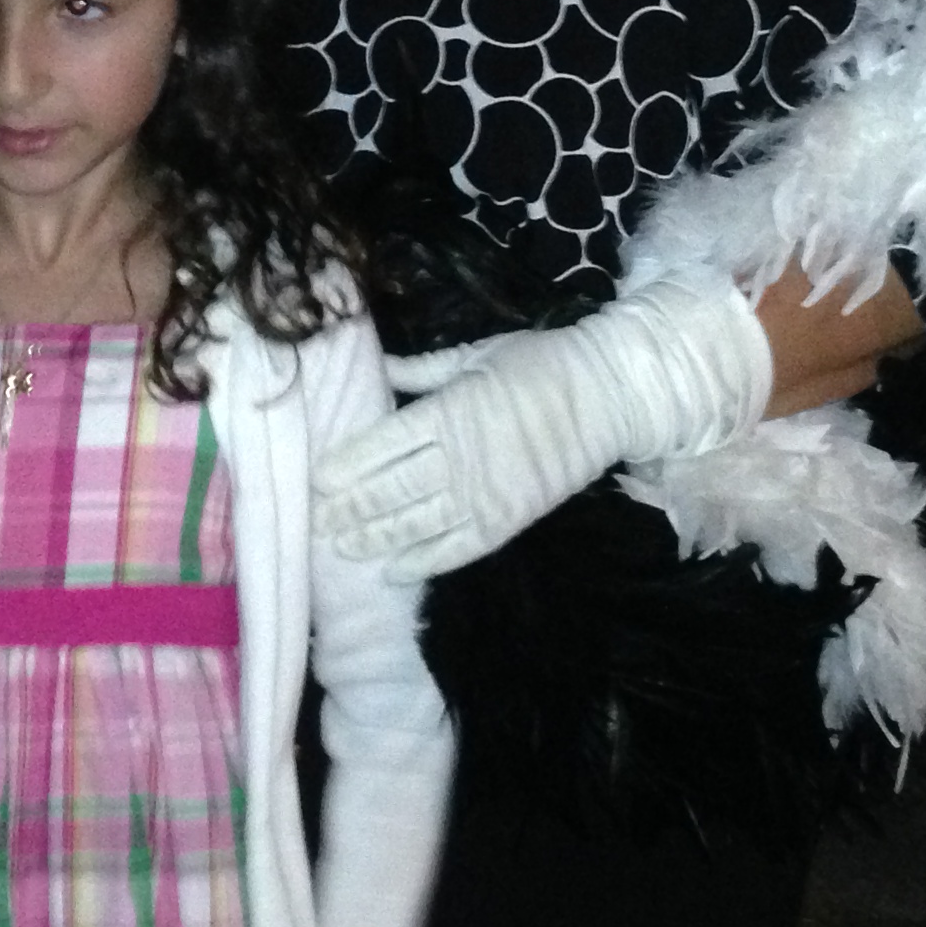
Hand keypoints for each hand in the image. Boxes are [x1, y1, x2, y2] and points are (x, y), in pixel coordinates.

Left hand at [315, 272, 769, 577]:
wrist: (609, 396)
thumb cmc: (542, 364)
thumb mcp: (479, 353)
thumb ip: (425, 370)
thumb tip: (379, 368)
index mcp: (450, 411)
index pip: (385, 444)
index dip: (348, 465)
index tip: (317, 480)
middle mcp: (461, 458)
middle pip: (391, 489)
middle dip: (350, 508)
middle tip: (316, 521)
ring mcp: (485, 494)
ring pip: (416, 524)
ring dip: (375, 538)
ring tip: (340, 549)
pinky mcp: (508, 521)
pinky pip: (457, 549)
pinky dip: (422, 563)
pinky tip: (391, 572)